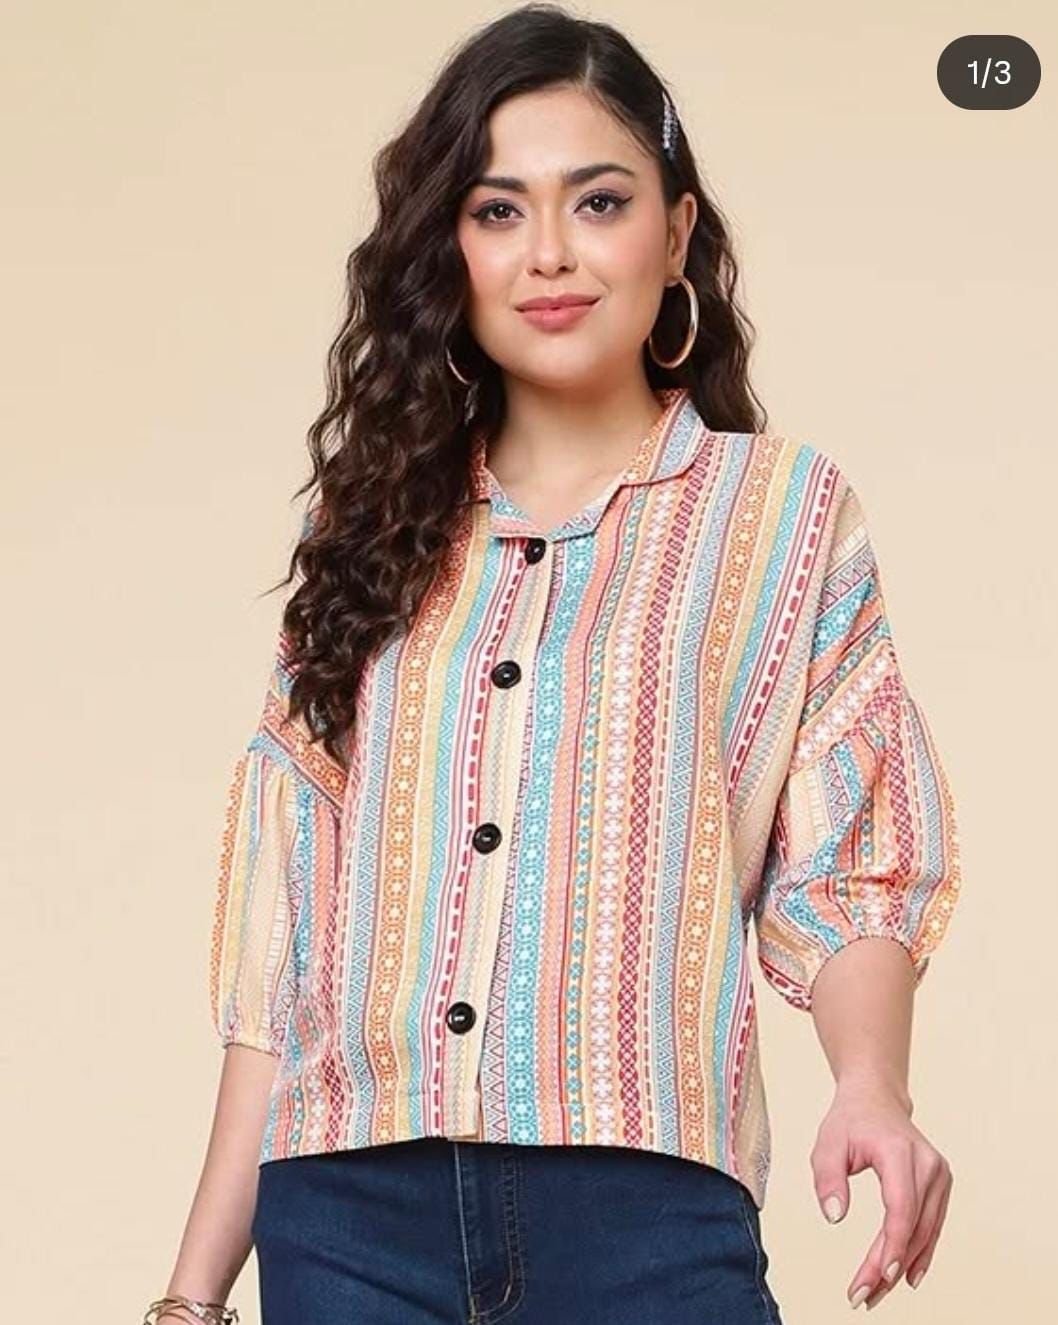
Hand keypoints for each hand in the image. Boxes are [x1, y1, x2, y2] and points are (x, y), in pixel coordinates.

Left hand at [811, 1077, 953, 1309]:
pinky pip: (932, 1225)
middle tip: (863, 1296)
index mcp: (899, 1152)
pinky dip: (919, 1252)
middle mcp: (928, 1164)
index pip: (901, 1209)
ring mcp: (939, 1174)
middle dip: (889, 1266)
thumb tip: (835, 1217)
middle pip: (912, 1227)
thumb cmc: (849, 1121)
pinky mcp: (941, 1184)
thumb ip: (827, 1178)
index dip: (891, 1247)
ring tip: (876, 1292)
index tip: (877, 1277)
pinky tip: (906, 1276)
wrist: (876, 1098)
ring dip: (902, 1265)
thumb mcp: (827, 1144)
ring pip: (925, 1232)